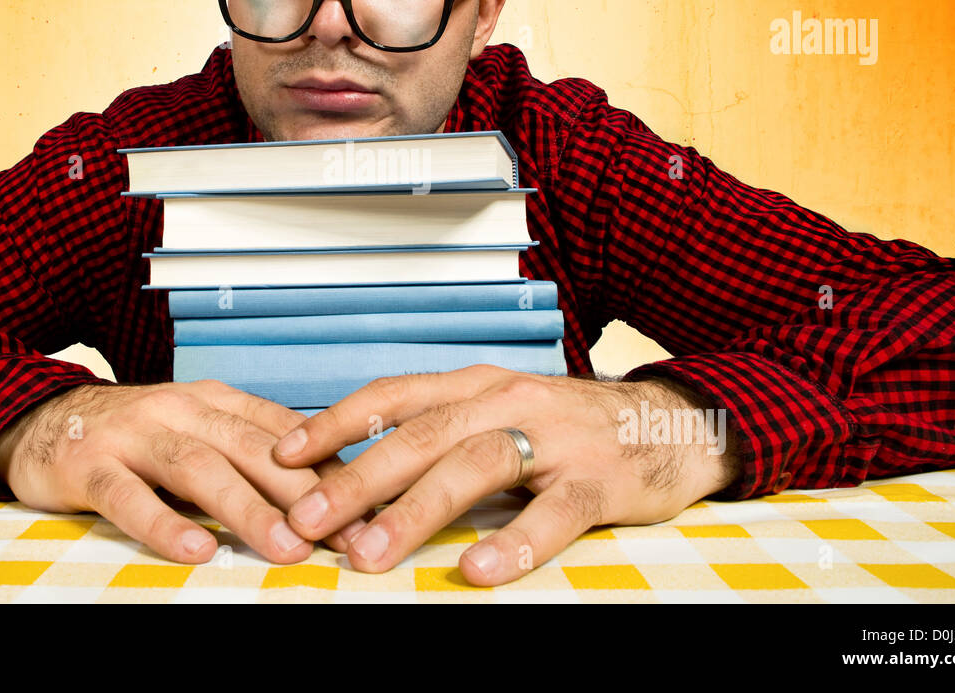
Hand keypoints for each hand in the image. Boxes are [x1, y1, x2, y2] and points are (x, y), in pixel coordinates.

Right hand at [0, 380, 364, 563]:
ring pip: (200, 468)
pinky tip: (197, 551)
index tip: (365, 509)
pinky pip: (129, 497)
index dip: (326, 469)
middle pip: (251, 449)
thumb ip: (245, 452)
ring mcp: (133, 435)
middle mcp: (179, 409)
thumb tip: (321, 492)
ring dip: (247, 510)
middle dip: (302, 494)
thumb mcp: (195, 429)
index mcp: (213, 400)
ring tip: (286, 548)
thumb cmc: (133, 434)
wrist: (38, 418)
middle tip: (342, 535)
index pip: (281, 432)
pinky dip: (165, 525)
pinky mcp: (90, 465)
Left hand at [272, 366, 741, 584]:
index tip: (282, 452)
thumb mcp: (501, 413)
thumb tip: (358, 468)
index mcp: (478, 385)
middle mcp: (509, 401)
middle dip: (357, 476)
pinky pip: (554, 512)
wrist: (671, 422)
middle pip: (422, 433)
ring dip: (417, 509)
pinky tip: (480, 569)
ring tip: (371, 552)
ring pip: (475, 464)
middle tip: (306, 518)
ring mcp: (556, 438)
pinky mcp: (599, 480)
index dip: (336, 421)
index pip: (394, 395)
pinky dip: (516, 540)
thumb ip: (442, 433)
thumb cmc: (569, 427)